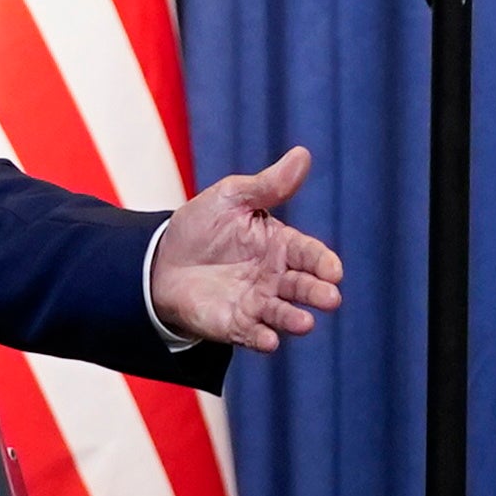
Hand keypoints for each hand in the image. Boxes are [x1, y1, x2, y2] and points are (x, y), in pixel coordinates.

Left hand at [151, 146, 343, 352]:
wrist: (160, 259)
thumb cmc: (202, 225)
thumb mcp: (232, 196)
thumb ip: (268, 184)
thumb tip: (302, 154)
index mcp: (279, 244)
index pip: (308, 253)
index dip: (323, 262)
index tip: (334, 270)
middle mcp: (274, 277)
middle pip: (302, 286)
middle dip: (317, 292)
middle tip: (331, 298)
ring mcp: (256, 302)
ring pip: (281, 313)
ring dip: (294, 319)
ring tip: (305, 323)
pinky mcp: (235, 324)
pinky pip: (252, 333)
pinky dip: (263, 338)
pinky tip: (270, 340)